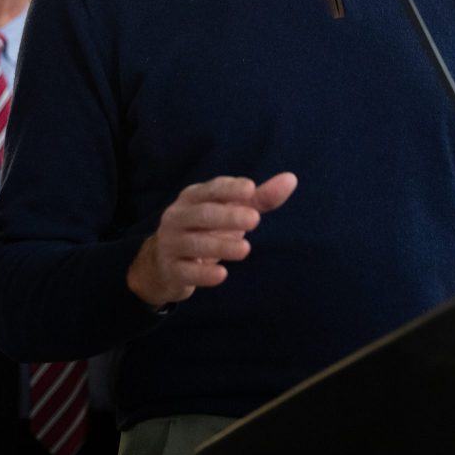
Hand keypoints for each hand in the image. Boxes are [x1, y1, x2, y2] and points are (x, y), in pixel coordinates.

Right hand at [127, 173, 297, 306]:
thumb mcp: (230, 212)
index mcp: (193, 197)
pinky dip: (203, 273)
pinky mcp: (171, 270)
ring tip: (246, 249)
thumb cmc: (205, 230)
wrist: (163, 263)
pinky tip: (221, 275)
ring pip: (194, 243)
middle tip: (254, 219)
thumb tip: (291, 179)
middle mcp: (178, 217)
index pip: (211, 189)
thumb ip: (259, 198)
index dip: (229, 188)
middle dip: (228, 216)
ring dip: (220, 245)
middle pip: (202, 214)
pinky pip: (186, 271)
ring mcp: (171, 243)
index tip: (250, 189)